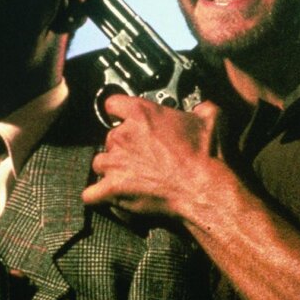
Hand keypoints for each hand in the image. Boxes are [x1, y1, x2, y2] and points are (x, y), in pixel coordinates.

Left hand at [84, 95, 224, 220]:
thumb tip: (204, 107)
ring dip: (110, 169)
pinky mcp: (113, 189)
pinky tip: (106, 196)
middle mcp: (123, 135)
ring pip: (99, 162)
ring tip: (127, 176)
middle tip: (140, 155)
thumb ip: (201, 107)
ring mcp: (115, 163)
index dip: (118, 111)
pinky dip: (97, 196)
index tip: (123, 117)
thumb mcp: (209, 119)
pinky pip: (90, 194)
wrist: (202, 188)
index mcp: (141, 113)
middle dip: (122, 146)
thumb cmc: (204, 155)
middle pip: (109, 137)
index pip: (113, 103)